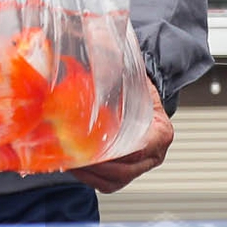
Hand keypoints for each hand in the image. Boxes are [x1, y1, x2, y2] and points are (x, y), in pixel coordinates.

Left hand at [69, 72, 173, 192]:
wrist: (142, 97)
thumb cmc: (137, 88)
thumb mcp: (132, 76)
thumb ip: (117, 67)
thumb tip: (94, 44)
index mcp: (161, 132)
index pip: (142, 149)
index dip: (116, 151)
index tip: (93, 147)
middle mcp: (154, 154)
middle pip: (124, 170)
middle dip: (95, 165)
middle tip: (71, 154)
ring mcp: (141, 167)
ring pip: (113, 181)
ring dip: (87, 173)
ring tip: (65, 160)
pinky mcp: (125, 174)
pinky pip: (105, 183)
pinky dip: (87, 176)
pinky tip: (70, 164)